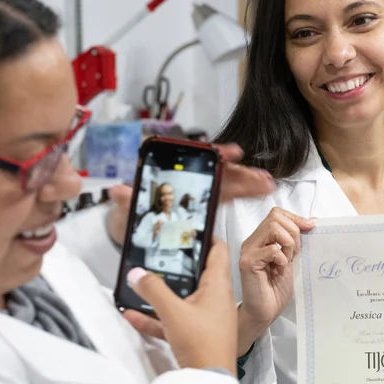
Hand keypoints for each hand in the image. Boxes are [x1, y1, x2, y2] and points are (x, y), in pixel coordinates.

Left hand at [104, 143, 275, 246]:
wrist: (129, 230)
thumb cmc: (128, 214)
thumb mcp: (125, 208)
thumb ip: (124, 199)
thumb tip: (117, 191)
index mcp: (173, 178)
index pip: (196, 163)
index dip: (213, 155)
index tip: (228, 153)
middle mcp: (189, 182)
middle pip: (218, 173)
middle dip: (240, 173)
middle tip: (259, 176)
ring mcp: (198, 192)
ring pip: (227, 183)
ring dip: (248, 182)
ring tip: (266, 183)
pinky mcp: (204, 206)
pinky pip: (227, 196)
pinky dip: (244, 192)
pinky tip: (259, 190)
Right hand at [122, 239, 236, 373]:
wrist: (209, 382)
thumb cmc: (204, 344)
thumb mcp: (173, 312)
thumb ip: (153, 290)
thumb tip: (138, 272)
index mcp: (218, 286)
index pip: (218, 250)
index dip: (206, 237)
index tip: (188, 229)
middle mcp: (215, 299)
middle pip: (196, 273)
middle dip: (176, 265)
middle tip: (159, 253)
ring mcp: (206, 318)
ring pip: (182, 298)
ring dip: (161, 293)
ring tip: (139, 285)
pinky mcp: (196, 336)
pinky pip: (172, 321)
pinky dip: (155, 318)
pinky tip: (133, 316)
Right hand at [237, 207, 315, 354]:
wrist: (265, 312)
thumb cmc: (275, 290)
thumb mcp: (291, 260)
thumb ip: (296, 241)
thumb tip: (311, 221)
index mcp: (260, 239)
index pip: (277, 213)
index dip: (295, 218)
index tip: (310, 228)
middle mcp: (251, 242)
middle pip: (276, 216)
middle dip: (294, 232)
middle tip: (294, 253)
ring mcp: (247, 251)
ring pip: (273, 227)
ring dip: (288, 244)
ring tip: (287, 261)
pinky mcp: (248, 263)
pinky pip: (272, 249)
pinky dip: (282, 259)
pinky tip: (279, 271)